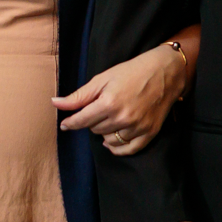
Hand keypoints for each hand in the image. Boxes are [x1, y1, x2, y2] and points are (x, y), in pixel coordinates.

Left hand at [54, 41, 191, 155]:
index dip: (71, 123)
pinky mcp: (149, 133)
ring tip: (109, 120)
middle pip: (95, 130)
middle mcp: (123, 118)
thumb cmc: (131, 72)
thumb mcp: (103, 78)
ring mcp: (138, 127)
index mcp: (109, 102)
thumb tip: (55, 103)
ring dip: (104, 132)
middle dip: (92, 121)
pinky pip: (128, 150)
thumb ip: (79, 95)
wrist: (165, 72)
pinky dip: (117, 148)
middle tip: (99, 109)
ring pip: (109, 140)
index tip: (65, 124)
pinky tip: (112, 140)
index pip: (82, 121)